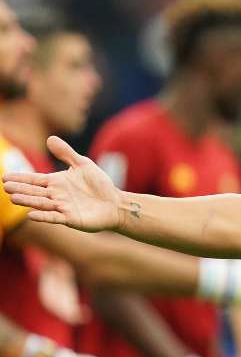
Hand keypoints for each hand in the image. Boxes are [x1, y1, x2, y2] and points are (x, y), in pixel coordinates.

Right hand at [2, 136, 124, 231]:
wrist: (115, 203)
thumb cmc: (99, 184)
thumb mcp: (82, 165)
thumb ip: (66, 153)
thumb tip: (49, 138)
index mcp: (56, 182)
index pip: (34, 180)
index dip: (21, 178)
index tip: (5, 177)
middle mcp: (55, 195)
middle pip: (34, 191)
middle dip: (20, 189)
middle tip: (6, 187)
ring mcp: (62, 207)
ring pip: (41, 204)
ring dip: (28, 201)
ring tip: (14, 198)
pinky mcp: (70, 218)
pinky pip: (54, 217)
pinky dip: (43, 216)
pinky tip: (31, 215)